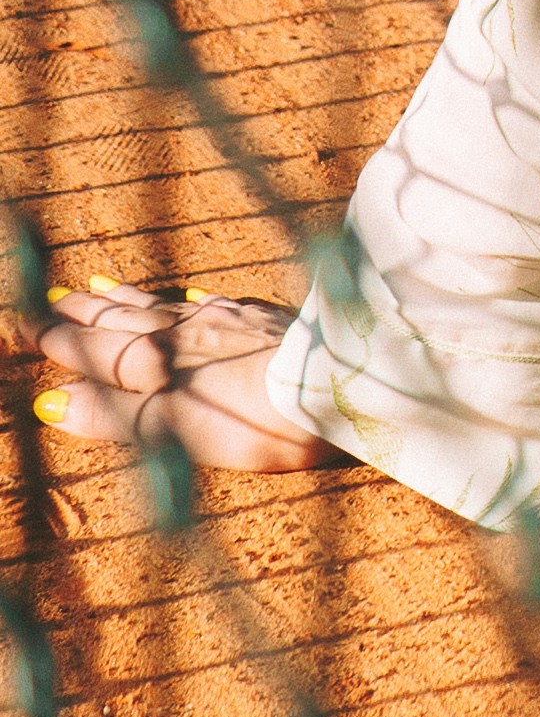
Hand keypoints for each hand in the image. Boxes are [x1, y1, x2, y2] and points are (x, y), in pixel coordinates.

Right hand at [36, 284, 330, 472]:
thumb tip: (53, 402)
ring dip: (128, 298)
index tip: (20, 323)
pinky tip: (193, 296)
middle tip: (50, 297)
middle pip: (124, 318)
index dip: (57, 337)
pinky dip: (191, 299)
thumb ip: (111, 414)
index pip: (95, 346)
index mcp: (156, 362)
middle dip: (83, 311)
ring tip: (99, 287)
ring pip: (164, 304)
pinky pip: (216, 303)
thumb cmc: (251, 420)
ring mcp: (226, 321)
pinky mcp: (264, 319)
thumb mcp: (169, 429)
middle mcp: (184, 333)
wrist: (331, 383)